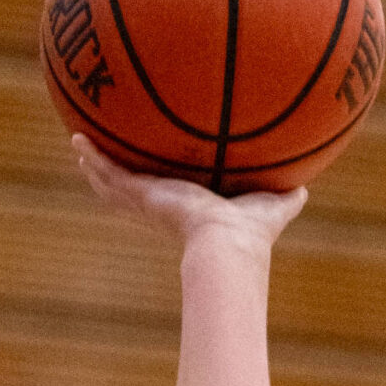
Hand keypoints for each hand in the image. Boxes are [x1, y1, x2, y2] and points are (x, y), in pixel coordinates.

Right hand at [71, 134, 307, 252]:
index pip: (170, 196)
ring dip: (95, 166)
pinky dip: (93, 157)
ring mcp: (149, 204)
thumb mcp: (275, 204)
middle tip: (103, 157)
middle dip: (118, 175)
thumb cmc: (254, 234)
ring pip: (113, 183)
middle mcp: (166, 208)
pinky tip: (77, 140)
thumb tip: (308, 188)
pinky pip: (110, 173)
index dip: (158, 186)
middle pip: (134, 190)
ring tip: (78, 146)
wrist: (229, 245)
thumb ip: (288, 195)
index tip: (150, 174)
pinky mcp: (140, 197)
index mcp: (190, 210)